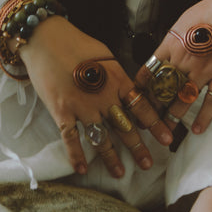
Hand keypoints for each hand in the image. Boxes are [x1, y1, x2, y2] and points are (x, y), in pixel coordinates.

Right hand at [19, 16, 173, 177]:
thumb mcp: (105, 55)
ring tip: (120, 173)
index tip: (167, 139)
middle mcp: (103, 95)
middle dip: (138, 147)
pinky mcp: (61, 111)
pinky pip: (71, 138)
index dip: (155, 124)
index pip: (141, 106)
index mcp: (117, 79)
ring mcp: (82, 106)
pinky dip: (76, 155)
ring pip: (101, 137)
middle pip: (124, 126)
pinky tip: (82, 169)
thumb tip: (127, 91)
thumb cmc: (75, 42)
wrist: (44, 38)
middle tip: (148, 164)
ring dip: (111, 157)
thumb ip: (117, 76)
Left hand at [145, 0, 211, 135]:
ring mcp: (204, 70)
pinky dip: (203, 118)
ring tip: (165, 132)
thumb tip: (166, 54)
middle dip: (153, 108)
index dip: (141, 89)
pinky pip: (211, 102)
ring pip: (183, 100)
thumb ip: (174, 40)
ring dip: (172, 117)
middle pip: (164, 90)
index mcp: (172, 44)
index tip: (135, 100)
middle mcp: (185, 60)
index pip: (149, 71)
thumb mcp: (184, 20)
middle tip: (146, 122)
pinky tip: (196, 130)